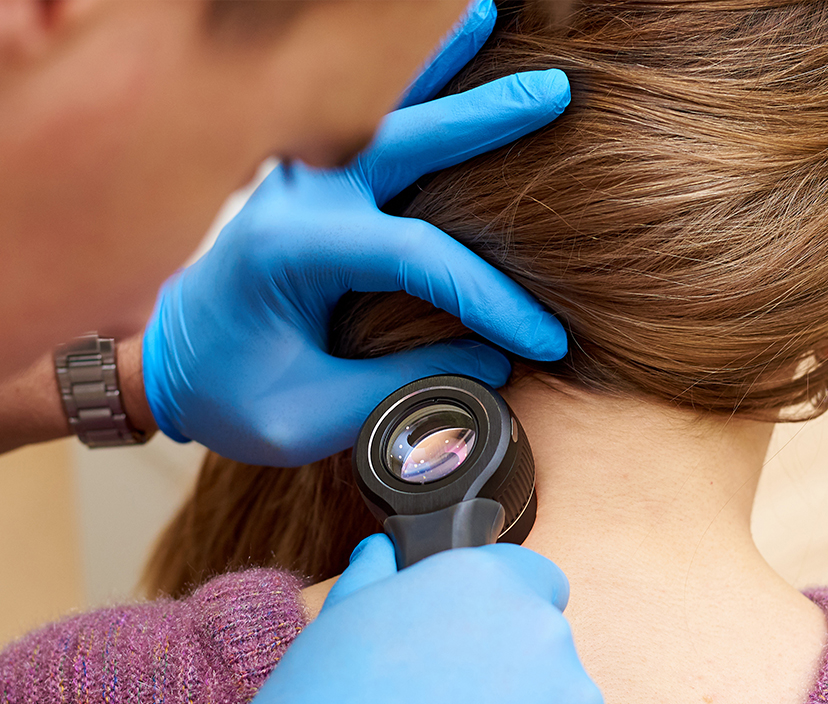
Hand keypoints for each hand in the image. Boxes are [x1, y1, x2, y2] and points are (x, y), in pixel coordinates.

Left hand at [142, 8, 569, 465]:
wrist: (166, 370)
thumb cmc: (229, 397)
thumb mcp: (311, 418)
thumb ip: (400, 388)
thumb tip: (492, 364)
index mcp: (290, 254)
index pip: (415, 255)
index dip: (489, 297)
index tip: (543, 341)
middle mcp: (294, 201)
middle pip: (403, 142)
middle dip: (482, 120)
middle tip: (555, 94)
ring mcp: (295, 184)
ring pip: (380, 114)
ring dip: (440, 74)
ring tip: (490, 15)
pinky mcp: (301, 188)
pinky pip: (359, 126)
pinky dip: (400, 91)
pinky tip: (436, 59)